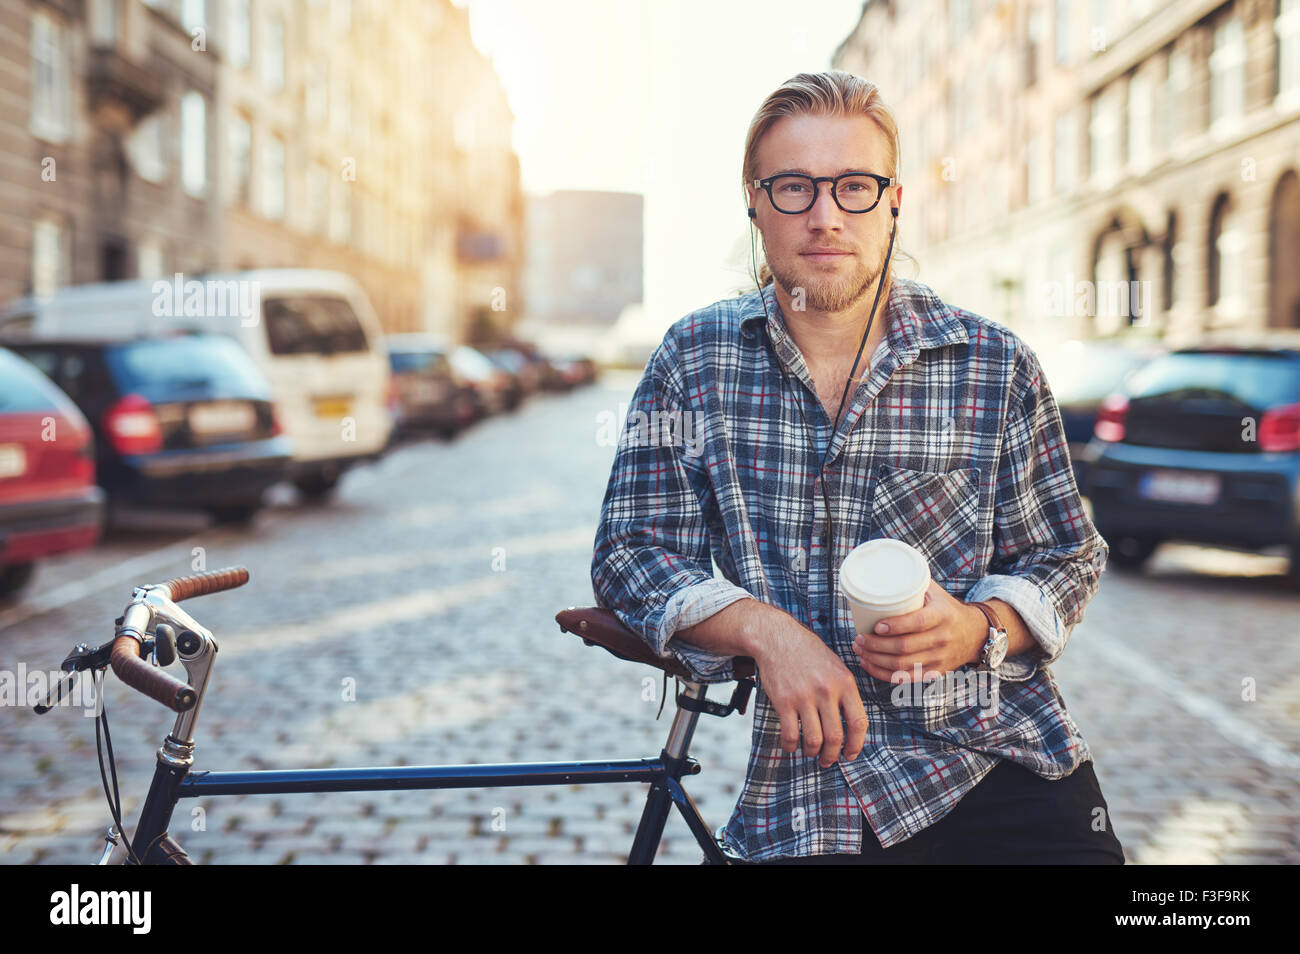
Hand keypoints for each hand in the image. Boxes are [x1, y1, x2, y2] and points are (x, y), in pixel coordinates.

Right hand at [754, 623, 868, 768]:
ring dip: (812, 753)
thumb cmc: (808, 652)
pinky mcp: (784, 701)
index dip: (856, 745)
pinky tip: (791, 745)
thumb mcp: (836, 666)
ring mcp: (804, 696)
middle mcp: (827, 691)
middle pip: (835, 737)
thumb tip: (852, 725)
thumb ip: (846, 692)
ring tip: (810, 753)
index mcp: (845, 683)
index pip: (858, 723)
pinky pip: (790, 734)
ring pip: (814, 740)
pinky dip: (791, 746)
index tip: (850, 754)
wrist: (777, 638)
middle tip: (827, 760)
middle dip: (832, 756)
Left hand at [852, 580, 985, 682]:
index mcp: (942, 615)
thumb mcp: (935, 592)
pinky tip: (869, 664)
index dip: (895, 626)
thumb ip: (912, 582)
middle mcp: (942, 638)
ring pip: (902, 665)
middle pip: (904, 647)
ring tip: (859, 650)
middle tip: (858, 638)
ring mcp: (939, 658)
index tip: (876, 625)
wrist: (974, 634)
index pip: (917, 623)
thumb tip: (881, 569)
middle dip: (876, 645)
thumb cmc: (946, 608)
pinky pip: (906, 678)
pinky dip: (883, 674)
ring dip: (875, 660)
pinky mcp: (934, 672)